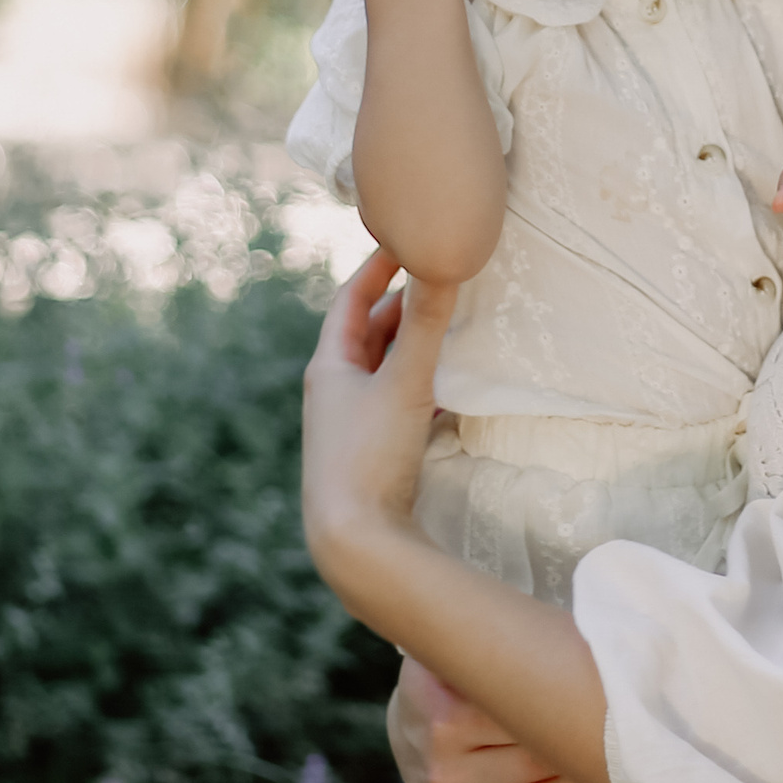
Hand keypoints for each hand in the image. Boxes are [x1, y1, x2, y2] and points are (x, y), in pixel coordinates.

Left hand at [300, 249, 456, 587]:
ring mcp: (349, 425)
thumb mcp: (404, 383)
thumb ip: (428, 324)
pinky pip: (396, 404)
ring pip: (384, 370)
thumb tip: (443, 261)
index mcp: (329, 366)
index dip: (377, 268)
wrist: (353, 542)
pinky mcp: (369, 455)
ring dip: (415, 348)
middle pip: (368, 334)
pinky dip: (421, 386)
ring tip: (454, 329)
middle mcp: (333, 392)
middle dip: (404, 307)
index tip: (405, 240)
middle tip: (443, 282)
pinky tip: (449, 393)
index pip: (350, 300)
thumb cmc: (370, 457)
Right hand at [389, 656, 599, 782]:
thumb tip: (579, 630)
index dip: (569, 713)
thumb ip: (507, 642)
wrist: (408, 720)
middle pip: (535, 764)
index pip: (526, 720)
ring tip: (606, 775)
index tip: (603, 708)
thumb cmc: (456, 676)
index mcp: (447, 715)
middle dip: (576, 752)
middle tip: (614, 742)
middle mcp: (441, 768)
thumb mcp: (465, 652)